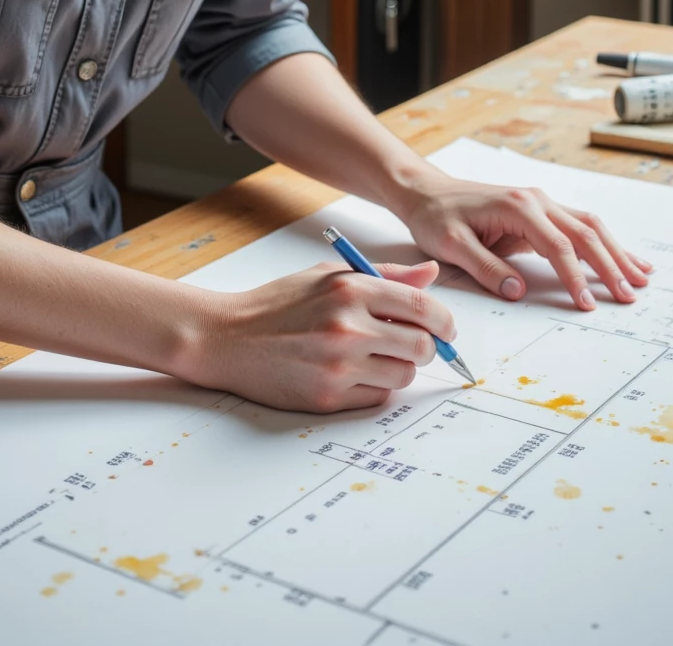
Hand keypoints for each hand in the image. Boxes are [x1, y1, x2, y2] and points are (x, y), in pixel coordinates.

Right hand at [189, 260, 455, 412]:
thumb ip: (385, 277)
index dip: (443, 320)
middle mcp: (348, 326)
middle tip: (412, 345)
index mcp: (351, 289)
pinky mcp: (328, 397)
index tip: (445, 328)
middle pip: (421, 346)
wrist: (228, 338)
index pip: (422, 307)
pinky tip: (352, 372)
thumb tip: (430, 274)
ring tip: (374, 356)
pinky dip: (374, 387)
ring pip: (403, 375)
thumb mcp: (329, 275)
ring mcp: (338, 365)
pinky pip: (377, 397)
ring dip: (398, 368)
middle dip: (426, 347)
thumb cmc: (278, 303)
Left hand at [402, 177, 653, 311]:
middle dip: (611, 265)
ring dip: (616, 252)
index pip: (558, 246)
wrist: (425, 192)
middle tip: (630, 295)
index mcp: (518, 207)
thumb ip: (485, 267)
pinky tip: (622, 257)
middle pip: (585, 233)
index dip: (575, 277)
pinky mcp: (539, 213)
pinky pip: (579, 227)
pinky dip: (603, 243)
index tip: (587, 304)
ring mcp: (541, 204)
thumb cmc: (435, 216)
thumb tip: (518, 291)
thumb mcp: (450, 244)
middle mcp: (537, 200)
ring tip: (642, 277)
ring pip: (589, 227)